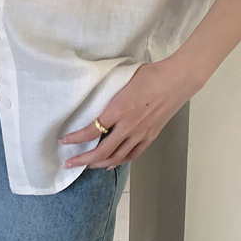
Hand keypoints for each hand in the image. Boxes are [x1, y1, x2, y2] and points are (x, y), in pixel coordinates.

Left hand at [59, 56, 200, 169]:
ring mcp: (140, 133)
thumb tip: (95, 97)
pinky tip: (110, 163)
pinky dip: (119, 161)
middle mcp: (128, 126)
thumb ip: (109, 92)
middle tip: (69, 163)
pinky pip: (132, 155)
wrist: (176, 80)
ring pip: (116, 157)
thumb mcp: (123, 79)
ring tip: (87, 166)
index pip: (91, 131)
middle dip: (83, 160)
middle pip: (101, 151)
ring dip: (99, 164)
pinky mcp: (150, 136)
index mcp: (118, 109)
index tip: (64, 141)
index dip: (76, 139)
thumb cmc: (150, 75)